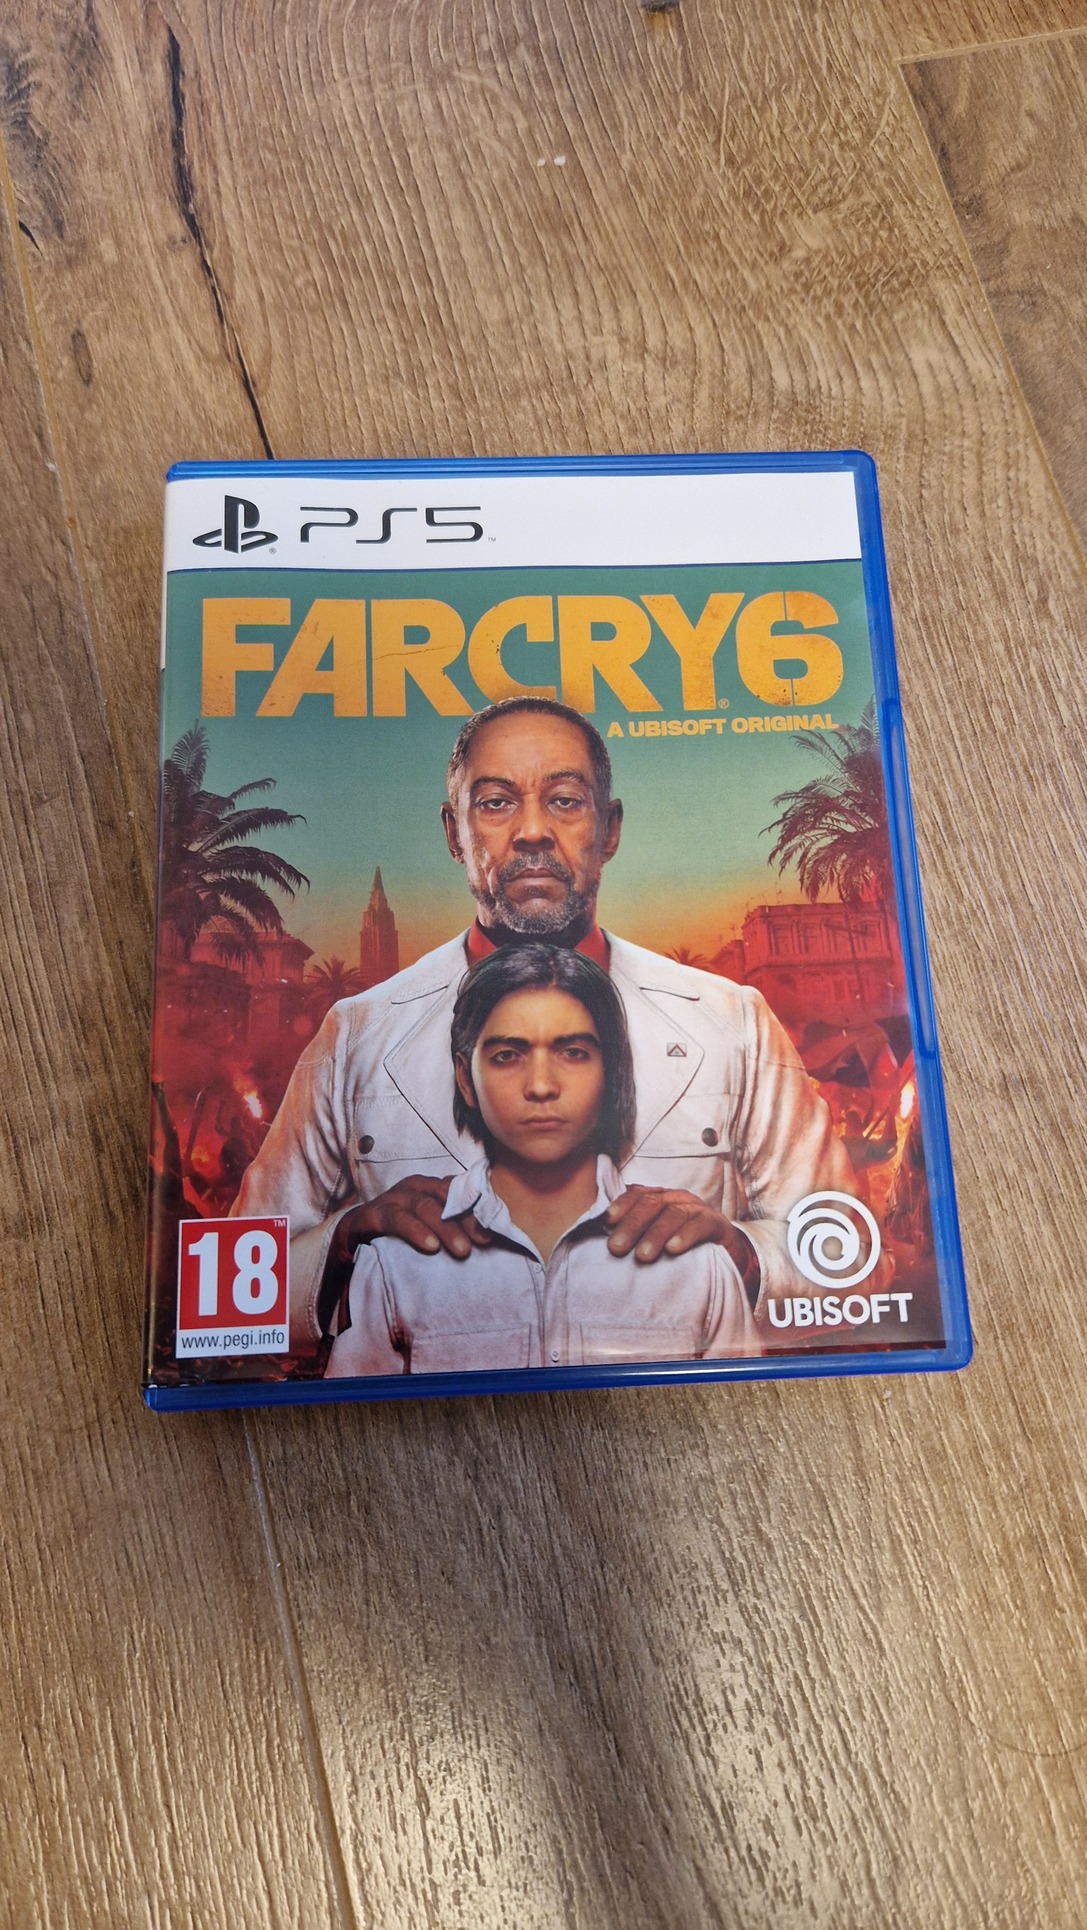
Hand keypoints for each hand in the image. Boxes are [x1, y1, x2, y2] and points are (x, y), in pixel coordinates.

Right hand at [330, 1174, 490, 1267]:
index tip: (494, 1232)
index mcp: (432, 1187)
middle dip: (467, 1219)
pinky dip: (415, 1231)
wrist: (356, 1235)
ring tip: (462, 1250)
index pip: (461, 1191)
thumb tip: (490, 1242)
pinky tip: (430, 1246)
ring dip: (445, 1228)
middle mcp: (415, 1188)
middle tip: (483, 1242)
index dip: (479, 1209)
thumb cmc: (401, 1231)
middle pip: (446, 1198)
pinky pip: (397, 1219)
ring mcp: (394, 1198)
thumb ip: (453, 1228)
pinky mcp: (374, 1214)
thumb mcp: (430, 1227)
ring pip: (425, 1206)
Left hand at [604, 1184, 756, 1279]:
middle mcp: (677, 1198)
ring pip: (674, 1214)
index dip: (622, 1205)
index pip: (638, 1195)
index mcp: (660, 1198)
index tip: (607, 1222)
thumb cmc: (683, 1245)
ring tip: (642, 1256)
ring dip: (655, 1235)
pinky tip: (673, 1249)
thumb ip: (637, 1234)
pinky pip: (700, 1225)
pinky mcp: (716, 1223)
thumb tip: (607, 1241)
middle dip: (632, 1225)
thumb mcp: (658, 1237)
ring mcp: (698, 1208)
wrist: (725, 1253)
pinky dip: (685, 1236)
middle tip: (616, 1248)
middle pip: (652, 1204)